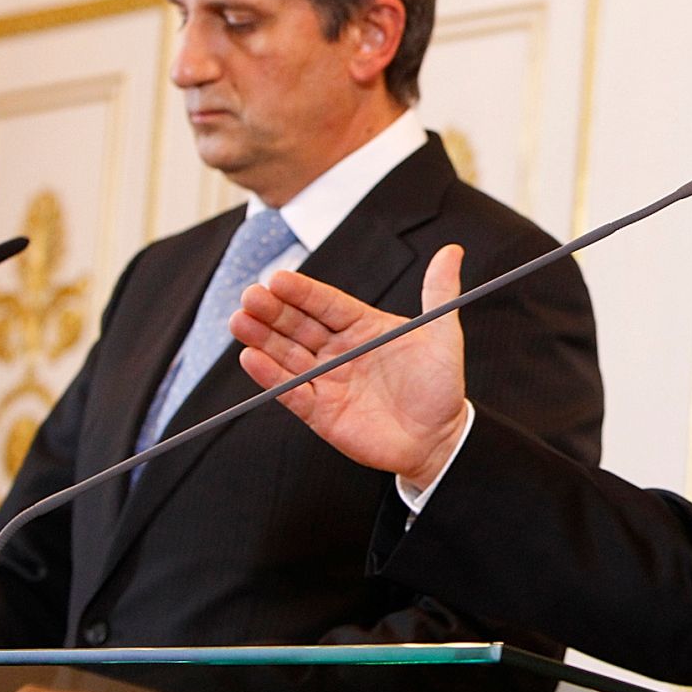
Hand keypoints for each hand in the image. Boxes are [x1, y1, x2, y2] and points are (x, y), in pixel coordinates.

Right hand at [231, 245, 469, 489]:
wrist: (440, 440)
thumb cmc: (441, 386)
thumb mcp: (443, 335)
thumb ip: (439, 292)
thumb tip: (452, 251)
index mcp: (363, 327)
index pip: (327, 303)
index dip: (303, 292)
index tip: (278, 278)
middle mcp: (340, 350)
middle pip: (299, 326)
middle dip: (273, 311)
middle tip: (250, 295)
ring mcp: (328, 380)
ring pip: (288, 355)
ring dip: (263, 338)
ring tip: (240, 321)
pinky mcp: (321, 412)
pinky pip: (292, 392)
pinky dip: (271, 377)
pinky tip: (250, 359)